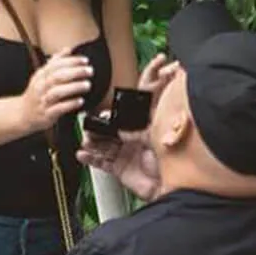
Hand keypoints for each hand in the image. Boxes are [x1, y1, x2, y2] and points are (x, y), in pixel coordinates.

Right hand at [21, 53, 93, 132]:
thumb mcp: (42, 75)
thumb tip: (68, 49)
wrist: (23, 114)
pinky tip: (80, 101)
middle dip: (75, 72)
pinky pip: (59, 108)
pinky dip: (70, 104)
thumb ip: (55, 62)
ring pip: (58, 92)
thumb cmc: (36, 94)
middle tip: (89, 71)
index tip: (85, 60)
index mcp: (41, 75)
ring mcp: (43, 101)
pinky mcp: (47, 114)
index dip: (71, 61)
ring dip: (74, 87)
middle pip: (58, 76)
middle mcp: (41, 87)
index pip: (56, 64)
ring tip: (87, 85)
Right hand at [77, 52, 170, 200]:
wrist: (171, 191)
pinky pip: (101, 162)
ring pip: (104, 142)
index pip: (145, 99)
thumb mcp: (156, 140)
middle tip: (91, 118)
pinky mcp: (119, 168)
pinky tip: (82, 153)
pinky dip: (91, 158)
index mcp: (146, 127)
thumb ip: (139, 130)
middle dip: (101, 121)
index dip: (151, 78)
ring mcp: (126, 152)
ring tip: (85, 137)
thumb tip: (122, 123)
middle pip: (113, 124)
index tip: (155, 63)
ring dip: (93, 139)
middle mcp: (135, 137)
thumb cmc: (173, 167)